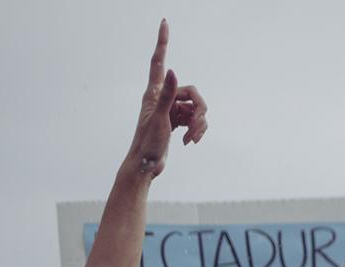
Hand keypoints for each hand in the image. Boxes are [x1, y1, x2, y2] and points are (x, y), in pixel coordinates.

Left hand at [126, 20, 206, 176]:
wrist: (145, 166)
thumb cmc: (147, 143)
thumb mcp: (160, 119)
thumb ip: (168, 95)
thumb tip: (174, 71)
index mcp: (154, 93)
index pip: (159, 62)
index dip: (162, 42)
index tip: (165, 23)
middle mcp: (163, 98)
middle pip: (192, 93)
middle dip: (199, 111)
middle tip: (194, 128)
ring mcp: (172, 110)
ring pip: (196, 108)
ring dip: (199, 124)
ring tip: (191, 139)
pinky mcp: (177, 122)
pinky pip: (195, 119)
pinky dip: (197, 130)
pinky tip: (189, 142)